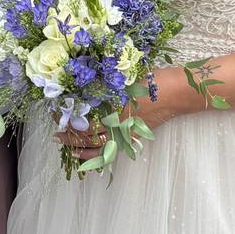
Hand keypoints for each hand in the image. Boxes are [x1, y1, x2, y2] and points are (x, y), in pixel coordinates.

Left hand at [54, 92, 173, 160]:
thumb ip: (105, 84)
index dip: (69, 117)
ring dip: (79, 147)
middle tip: (56, 132)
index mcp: (114, 106)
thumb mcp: (125, 77)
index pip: (84, 117)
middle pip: (88, 133)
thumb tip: (82, 87)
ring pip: (98, 146)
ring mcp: (126, 132)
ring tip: (65, 146)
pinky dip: (96, 156)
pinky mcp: (133, 137)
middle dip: (70, 134)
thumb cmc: (153, 80)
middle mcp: (118, 122)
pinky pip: (111, 151)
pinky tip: (85, 156)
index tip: (56, 112)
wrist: (178, 92)